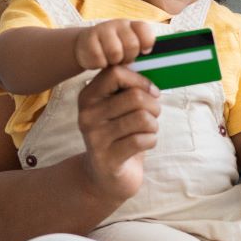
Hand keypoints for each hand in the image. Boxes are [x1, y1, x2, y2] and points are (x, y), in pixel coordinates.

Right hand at [72, 19, 157, 71]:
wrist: (85, 45)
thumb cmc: (113, 49)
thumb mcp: (130, 46)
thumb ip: (144, 49)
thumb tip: (163, 61)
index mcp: (132, 25)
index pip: (144, 30)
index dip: (147, 43)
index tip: (144, 52)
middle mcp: (118, 24)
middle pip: (132, 45)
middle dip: (128, 57)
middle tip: (123, 59)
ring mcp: (102, 29)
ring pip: (115, 53)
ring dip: (113, 62)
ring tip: (111, 60)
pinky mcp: (88, 38)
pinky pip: (99, 59)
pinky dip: (99, 64)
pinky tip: (98, 60)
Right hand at [75, 64, 160, 202]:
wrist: (104, 176)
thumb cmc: (119, 135)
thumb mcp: (117, 108)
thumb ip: (128, 87)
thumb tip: (152, 65)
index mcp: (88, 96)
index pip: (115, 73)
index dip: (140, 80)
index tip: (151, 92)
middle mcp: (87, 115)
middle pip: (135, 97)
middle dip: (154, 106)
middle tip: (153, 115)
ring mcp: (95, 137)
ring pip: (142, 118)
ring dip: (154, 125)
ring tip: (149, 130)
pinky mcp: (107, 158)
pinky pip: (142, 140)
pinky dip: (151, 140)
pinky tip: (145, 143)